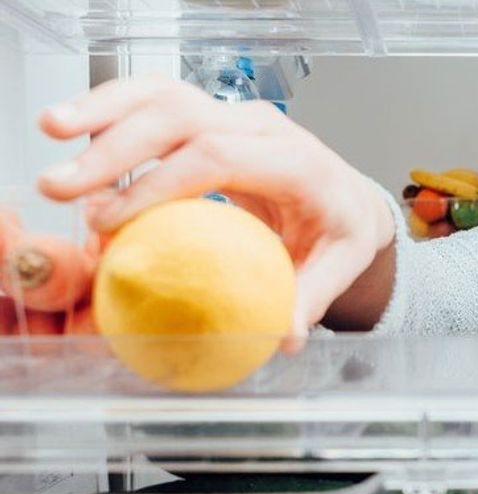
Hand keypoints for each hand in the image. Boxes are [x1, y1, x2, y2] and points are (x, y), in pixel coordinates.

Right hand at [9, 75, 393, 345]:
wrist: (347, 195)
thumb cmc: (340, 230)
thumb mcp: (340, 264)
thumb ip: (312, 297)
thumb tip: (285, 337)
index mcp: (297, 161)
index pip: (220, 156)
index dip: (160, 183)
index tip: (112, 220)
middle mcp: (264, 128)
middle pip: (182, 117)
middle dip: (116, 147)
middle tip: (62, 188)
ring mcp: (237, 116)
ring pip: (164, 95)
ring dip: (104, 111)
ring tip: (52, 131)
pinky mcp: (215, 117)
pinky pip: (159, 102)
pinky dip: (115, 109)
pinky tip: (75, 128)